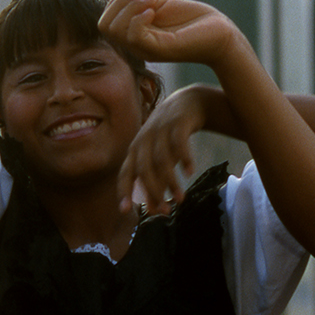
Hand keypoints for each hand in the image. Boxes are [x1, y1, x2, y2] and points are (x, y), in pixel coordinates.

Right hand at [98, 0, 244, 68]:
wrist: (220, 34)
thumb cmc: (193, 20)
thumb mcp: (160, 6)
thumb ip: (138, 2)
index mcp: (135, 35)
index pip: (105, 21)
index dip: (115, 2)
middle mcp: (136, 46)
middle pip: (104, 25)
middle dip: (119, 3)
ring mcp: (145, 50)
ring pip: (114, 30)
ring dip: (129, 8)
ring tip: (151, 3)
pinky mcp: (158, 50)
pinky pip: (133, 35)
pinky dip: (138, 18)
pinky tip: (153, 11)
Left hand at [118, 86, 213, 214]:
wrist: (187, 103)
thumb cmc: (169, 137)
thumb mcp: (159, 158)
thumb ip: (156, 182)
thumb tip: (154, 211)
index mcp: (135, 150)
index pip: (125, 173)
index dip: (124, 191)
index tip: (125, 210)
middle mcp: (144, 140)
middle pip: (144, 169)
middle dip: (153, 192)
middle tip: (165, 211)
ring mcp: (160, 130)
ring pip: (162, 160)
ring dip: (171, 182)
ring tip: (180, 199)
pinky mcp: (177, 123)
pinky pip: (179, 143)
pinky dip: (184, 158)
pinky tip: (190, 172)